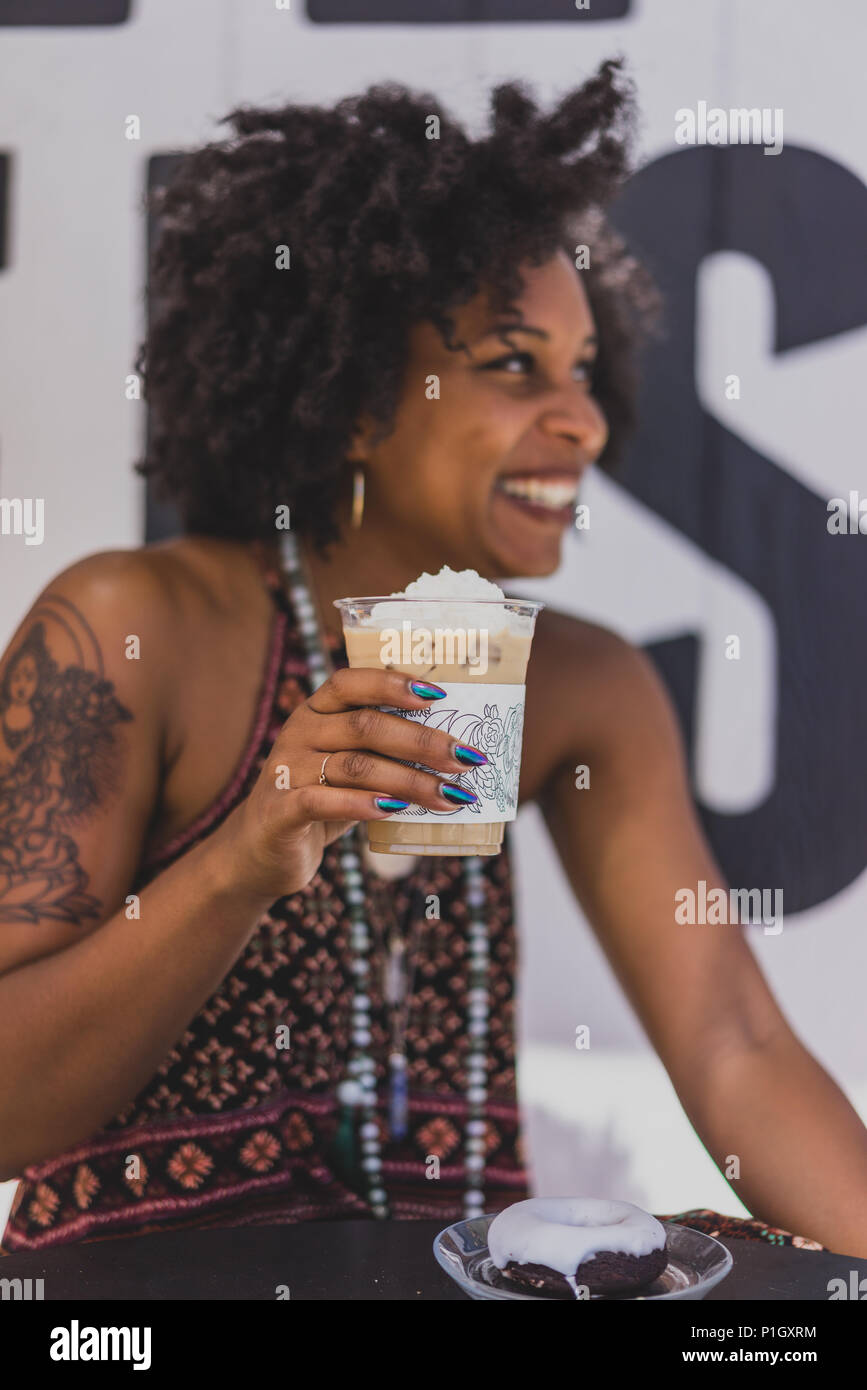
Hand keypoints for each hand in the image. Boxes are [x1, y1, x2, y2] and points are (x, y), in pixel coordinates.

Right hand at [211, 667, 487, 901]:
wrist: (259, 852)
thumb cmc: (319, 802)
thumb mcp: (348, 769)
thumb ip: (383, 753)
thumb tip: (455, 752)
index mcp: (316, 712)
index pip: (350, 682)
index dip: (393, 684)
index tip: (439, 695)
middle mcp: (299, 733)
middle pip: (366, 726)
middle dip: (422, 742)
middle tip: (466, 759)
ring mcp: (286, 770)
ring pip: (355, 766)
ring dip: (410, 781)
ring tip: (450, 796)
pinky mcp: (279, 811)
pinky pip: (321, 801)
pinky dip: (361, 804)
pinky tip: (395, 810)